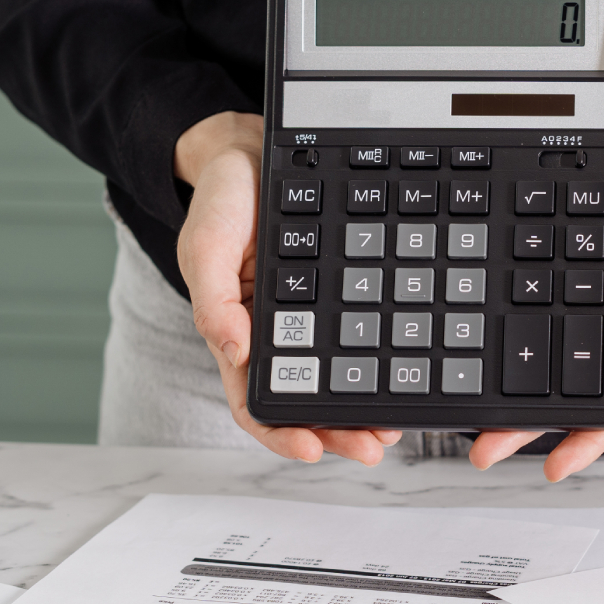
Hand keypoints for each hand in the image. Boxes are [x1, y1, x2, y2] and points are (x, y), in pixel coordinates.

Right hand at [174, 111, 400, 463]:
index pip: (254, 401)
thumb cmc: (221, 202)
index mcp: (236, 333)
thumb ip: (213, 299)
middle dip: (336, 433)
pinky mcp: (337, 298)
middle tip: (372, 446)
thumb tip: (235, 351)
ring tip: (391, 428)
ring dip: (361, 410)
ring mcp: (309, 320)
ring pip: (336, 381)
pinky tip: (399, 373)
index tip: (312, 449)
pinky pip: (358, 341)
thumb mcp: (204, 244)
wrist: (250, 154)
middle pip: (304, 403)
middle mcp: (276, 336)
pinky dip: (377, 365)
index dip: (280, 433)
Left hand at [468, 131, 603, 480]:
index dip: (586, 440)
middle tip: (481, 450)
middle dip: (521, 426)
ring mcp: (570, 306)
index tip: (554, 469)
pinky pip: (517, 316)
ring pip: (530, 361)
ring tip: (461, 416)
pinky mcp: (546, 279)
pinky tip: (467, 346)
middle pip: (557, 392)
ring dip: (499, 390)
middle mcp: (598, 329)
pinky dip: (493, 337)